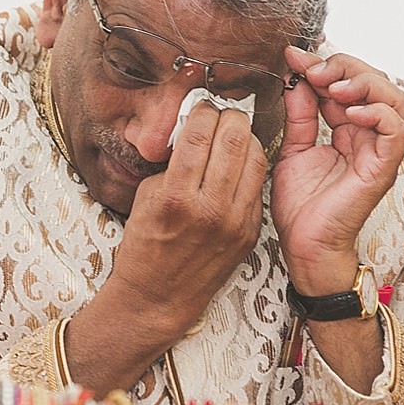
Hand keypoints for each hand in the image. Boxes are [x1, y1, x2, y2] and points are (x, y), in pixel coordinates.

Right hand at [119, 102, 266, 326]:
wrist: (158, 297)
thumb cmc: (146, 245)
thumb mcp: (146, 196)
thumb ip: (172, 162)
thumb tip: (192, 130)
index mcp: (176, 196)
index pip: (200, 133)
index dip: (202, 111)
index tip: (199, 108)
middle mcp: (210, 208)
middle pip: (235, 139)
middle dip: (228, 118)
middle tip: (220, 116)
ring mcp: (235, 222)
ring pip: (255, 158)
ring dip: (245, 138)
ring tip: (231, 136)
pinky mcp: (250, 233)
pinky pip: (258, 185)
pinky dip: (250, 167)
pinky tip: (237, 164)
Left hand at [270, 47, 403, 290]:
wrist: (304, 246)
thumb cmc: (302, 207)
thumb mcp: (293, 147)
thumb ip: (299, 113)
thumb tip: (296, 76)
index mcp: (350, 129)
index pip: (349, 83)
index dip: (325, 65)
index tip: (294, 57)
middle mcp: (370, 137)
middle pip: (378, 82)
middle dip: (345, 67)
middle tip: (314, 70)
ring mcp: (380, 152)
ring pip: (395, 99)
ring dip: (365, 84)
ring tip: (334, 88)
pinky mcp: (384, 169)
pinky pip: (397, 131)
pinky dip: (377, 113)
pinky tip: (349, 113)